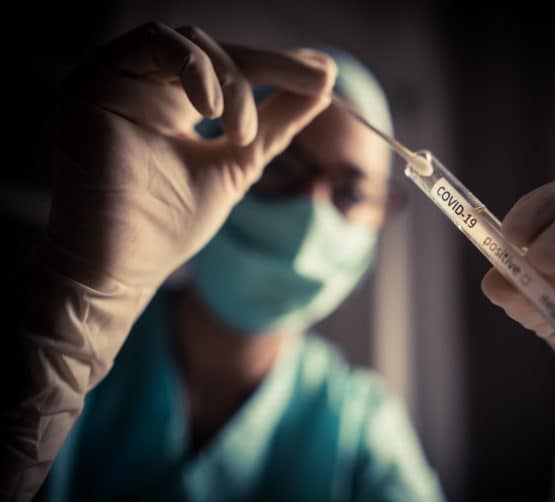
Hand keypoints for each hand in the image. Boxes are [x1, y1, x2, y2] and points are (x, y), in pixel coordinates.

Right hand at [47, 22, 335, 289]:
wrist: (120, 269)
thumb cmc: (169, 226)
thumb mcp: (238, 164)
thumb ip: (274, 124)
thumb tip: (322, 87)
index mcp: (172, 105)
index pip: (229, 68)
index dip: (279, 67)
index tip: (325, 78)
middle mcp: (144, 86)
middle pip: (214, 48)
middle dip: (272, 62)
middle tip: (318, 82)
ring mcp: (117, 81)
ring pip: (190, 42)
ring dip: (233, 80)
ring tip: (242, 134)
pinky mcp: (93, 84)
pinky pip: (152, 43)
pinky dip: (196, 69)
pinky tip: (215, 113)